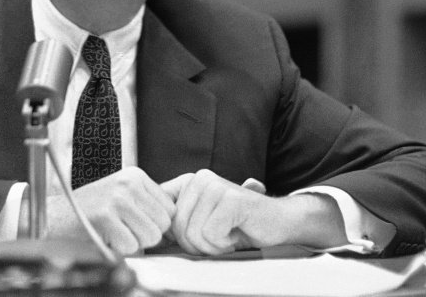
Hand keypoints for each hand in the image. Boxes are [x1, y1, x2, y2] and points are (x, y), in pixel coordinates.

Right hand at [46, 166, 174, 255]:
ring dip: (134, 243)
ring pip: (151, 235)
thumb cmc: (90, 211)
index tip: (137, 225)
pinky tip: (106, 237)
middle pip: (163, 224)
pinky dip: (120, 249)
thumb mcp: (122, 195)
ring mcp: (117, 198)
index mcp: (135, 176)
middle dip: (147, 235)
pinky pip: (132, 245)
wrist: (55, 217)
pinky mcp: (105, 216)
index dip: (156, 223)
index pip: (169, 208)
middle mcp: (128, 183)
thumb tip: (175, 221)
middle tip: (124, 231)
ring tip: (115, 233)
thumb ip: (147, 204)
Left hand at [161, 169, 347, 255]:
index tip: (190, 238)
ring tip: (227, 235)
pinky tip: (236, 233)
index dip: (169, 233)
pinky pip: (211, 233)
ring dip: (212, 245)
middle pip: (177, 227)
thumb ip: (176, 224)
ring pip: (193, 233)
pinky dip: (224, 243)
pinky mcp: (230, 199)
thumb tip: (147, 236)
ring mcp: (215, 186)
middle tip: (218, 238)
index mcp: (188, 183)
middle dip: (196, 244)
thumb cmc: (239, 226)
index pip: (160, 210)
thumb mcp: (201, 224)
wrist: (278, 223)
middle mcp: (199, 179)